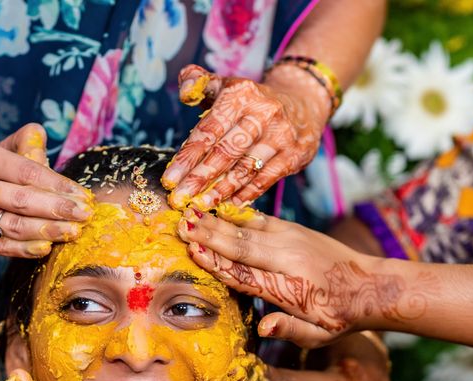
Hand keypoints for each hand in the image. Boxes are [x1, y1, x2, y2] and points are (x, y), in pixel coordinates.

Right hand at [0, 123, 92, 258]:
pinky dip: (26, 248)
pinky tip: (47, 246)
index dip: (59, 185)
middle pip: (24, 200)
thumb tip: (41, 133)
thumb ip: (21, 144)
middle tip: (85, 216)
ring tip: (73, 232)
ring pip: (15, 226)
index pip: (27, 171)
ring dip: (49, 231)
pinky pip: (1, 246)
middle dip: (59, 209)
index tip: (83, 196)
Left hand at [161, 64, 329, 210]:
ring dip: (221, 189)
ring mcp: (282, 134)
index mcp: (241, 94)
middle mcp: (263, 113)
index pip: (209, 129)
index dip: (187, 156)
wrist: (302, 103)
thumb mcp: (225, 85)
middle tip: (180, 198)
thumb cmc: (250, 101)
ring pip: (246, 168)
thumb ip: (198, 83)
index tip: (169, 180)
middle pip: (226, 151)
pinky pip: (266, 178)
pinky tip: (228, 204)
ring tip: (201, 204)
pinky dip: (247, 194)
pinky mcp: (295, 154)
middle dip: (200, 177)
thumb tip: (185, 90)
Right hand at [177, 208, 424, 346]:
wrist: (372, 286)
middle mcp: (288, 258)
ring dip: (218, 220)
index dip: (217, 262)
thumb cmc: (339, 317)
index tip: (192, 251)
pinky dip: (237, 215)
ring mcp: (291, 239)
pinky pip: (260, 220)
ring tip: (191, 211)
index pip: (244, 273)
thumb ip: (290, 330)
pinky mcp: (294, 230)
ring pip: (248, 228)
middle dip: (210, 234)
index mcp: (289, 286)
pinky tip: (218, 209)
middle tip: (181, 225)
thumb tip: (264, 329)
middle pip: (241, 245)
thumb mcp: (318, 336)